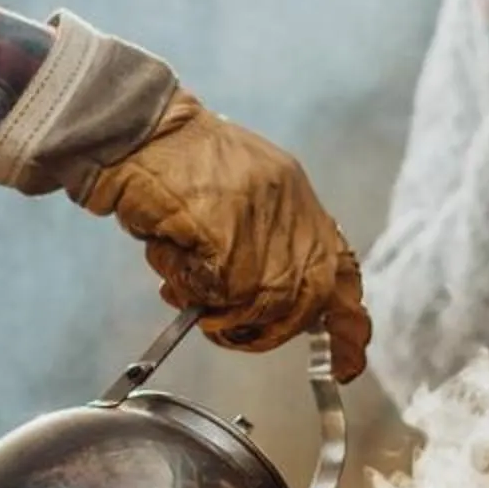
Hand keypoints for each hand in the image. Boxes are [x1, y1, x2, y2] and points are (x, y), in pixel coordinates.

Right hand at [73, 93, 371, 380]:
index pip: (341, 270)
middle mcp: (291, 209)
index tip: (350, 361)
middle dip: (269, 329)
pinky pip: (217, 292)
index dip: (348, 322)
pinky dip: (190, 289)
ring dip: (222, 311)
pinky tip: (174, 263)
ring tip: (188, 288)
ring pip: (259, 302)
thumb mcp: (241, 192)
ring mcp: (262, 220)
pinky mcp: (227, 234)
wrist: (138, 127)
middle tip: (228, 328)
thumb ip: (265, 236)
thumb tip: (270, 296)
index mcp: (298, 198)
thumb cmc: (176, 161)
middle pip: (305, 301)